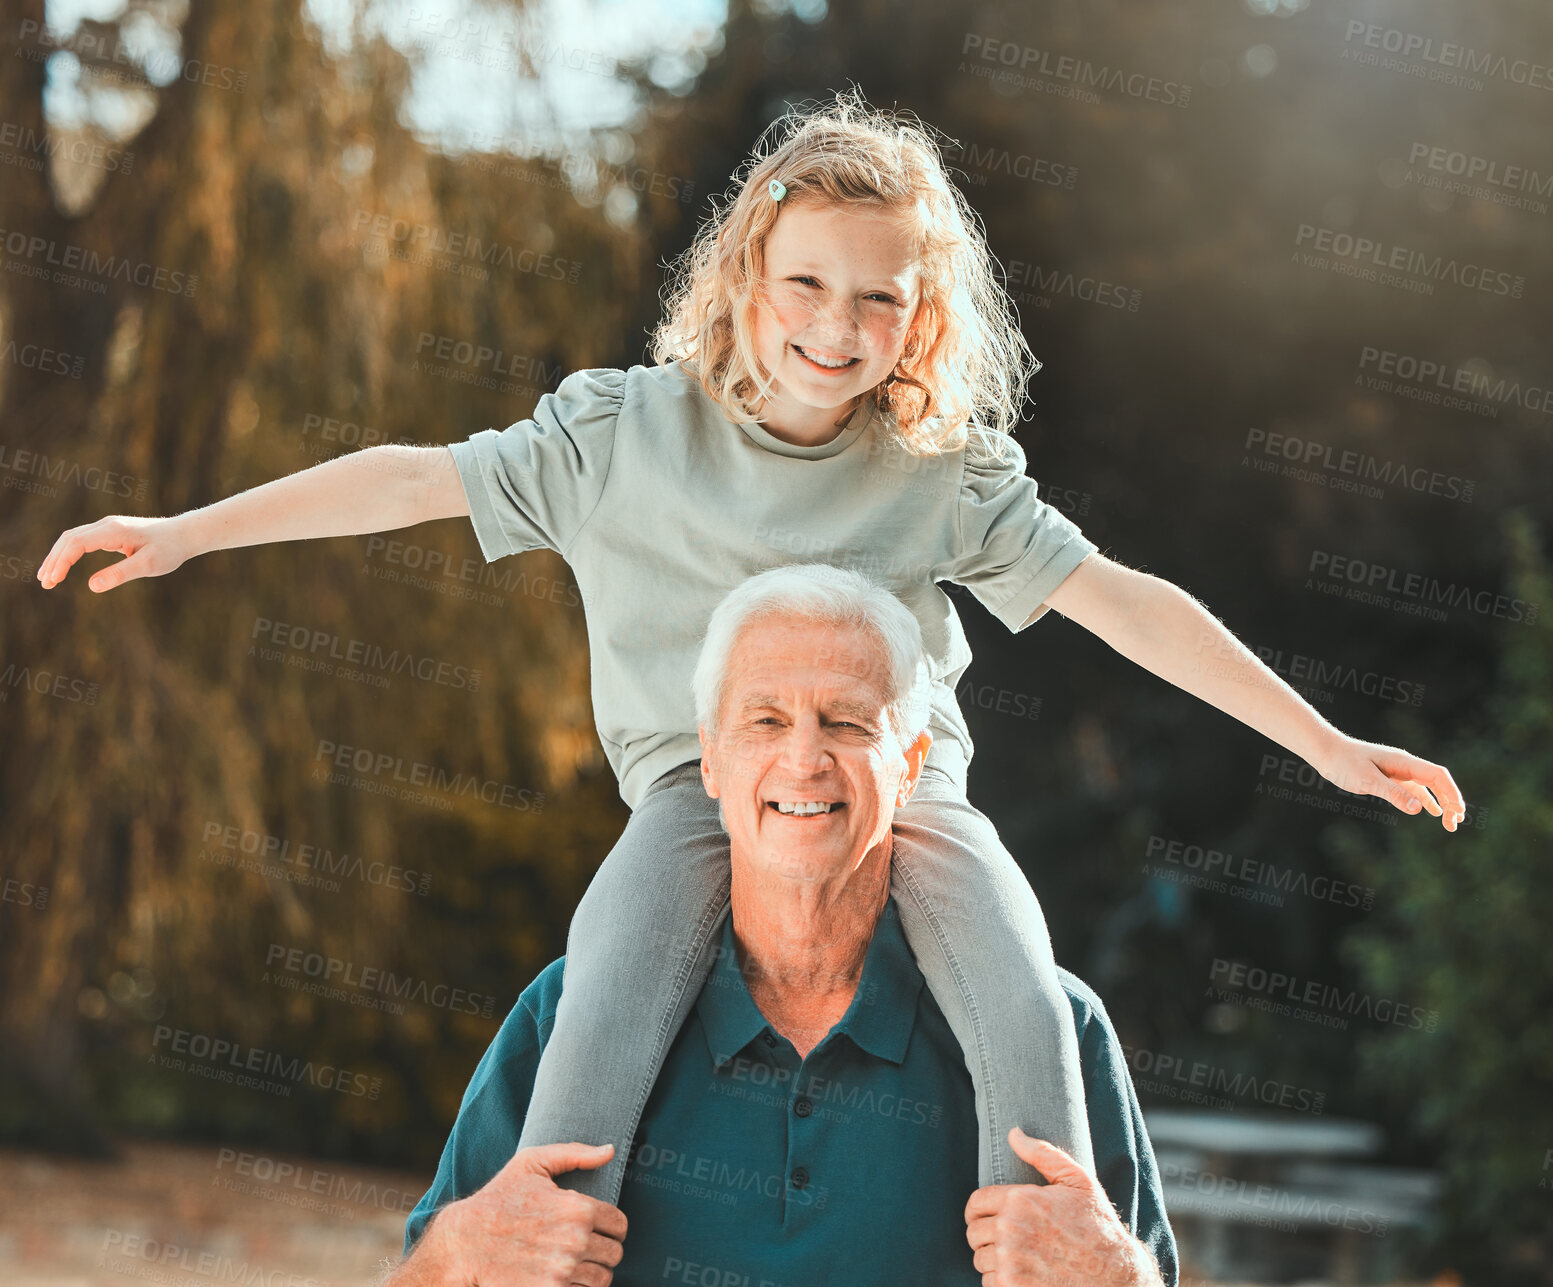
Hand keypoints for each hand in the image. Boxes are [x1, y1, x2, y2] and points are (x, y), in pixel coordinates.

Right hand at [37, 514, 197, 591]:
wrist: (184, 534)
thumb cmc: (170, 550)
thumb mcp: (148, 565)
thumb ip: (121, 574)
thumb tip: (92, 586)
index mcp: (114, 531)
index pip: (77, 543)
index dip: (62, 562)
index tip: (53, 581)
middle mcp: (107, 525)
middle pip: (69, 538)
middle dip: (54, 560)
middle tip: (45, 583)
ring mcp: (107, 526)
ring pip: (73, 538)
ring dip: (58, 556)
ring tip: (47, 578)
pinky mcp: (110, 531)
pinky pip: (82, 540)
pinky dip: (68, 553)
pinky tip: (63, 567)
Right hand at [429, 1142, 626, 1286]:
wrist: (464, 1243)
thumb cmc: (499, 1199)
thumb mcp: (532, 1163)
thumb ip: (576, 1153)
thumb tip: (609, 1151)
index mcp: (579, 1208)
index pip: (620, 1226)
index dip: (611, 1227)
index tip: (597, 1228)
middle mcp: (575, 1241)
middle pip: (614, 1255)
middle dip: (602, 1250)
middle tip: (582, 1246)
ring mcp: (563, 1271)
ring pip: (602, 1280)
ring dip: (591, 1272)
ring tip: (573, 1263)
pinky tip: (561, 1277)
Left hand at [965, 1129, 1160, 1286]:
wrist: (1116, 1277)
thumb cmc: (1098, 1226)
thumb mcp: (1078, 1181)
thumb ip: (1042, 1154)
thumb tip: (1013, 1134)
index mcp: (1021, 1200)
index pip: (976, 1203)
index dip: (979, 1210)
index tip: (987, 1216)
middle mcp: (1010, 1230)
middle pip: (974, 1232)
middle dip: (986, 1235)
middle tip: (1006, 1239)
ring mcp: (1010, 1262)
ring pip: (980, 1259)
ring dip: (993, 1259)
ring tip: (1017, 1257)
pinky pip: (988, 1283)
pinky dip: (1000, 1281)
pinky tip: (1021, 1275)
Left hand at [1308, 731, 1464, 830]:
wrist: (1326, 751)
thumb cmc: (1344, 763)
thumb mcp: (1367, 780)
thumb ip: (1393, 793)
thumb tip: (1419, 809)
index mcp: (1404, 762)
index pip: (1438, 775)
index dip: (1451, 793)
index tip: (1457, 812)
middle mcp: (1405, 765)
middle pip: (1438, 781)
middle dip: (1451, 800)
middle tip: (1455, 823)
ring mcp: (1398, 770)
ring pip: (1427, 787)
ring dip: (1441, 802)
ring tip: (1450, 822)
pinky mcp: (1389, 777)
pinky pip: (1414, 789)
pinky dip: (1425, 800)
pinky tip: (1431, 811)